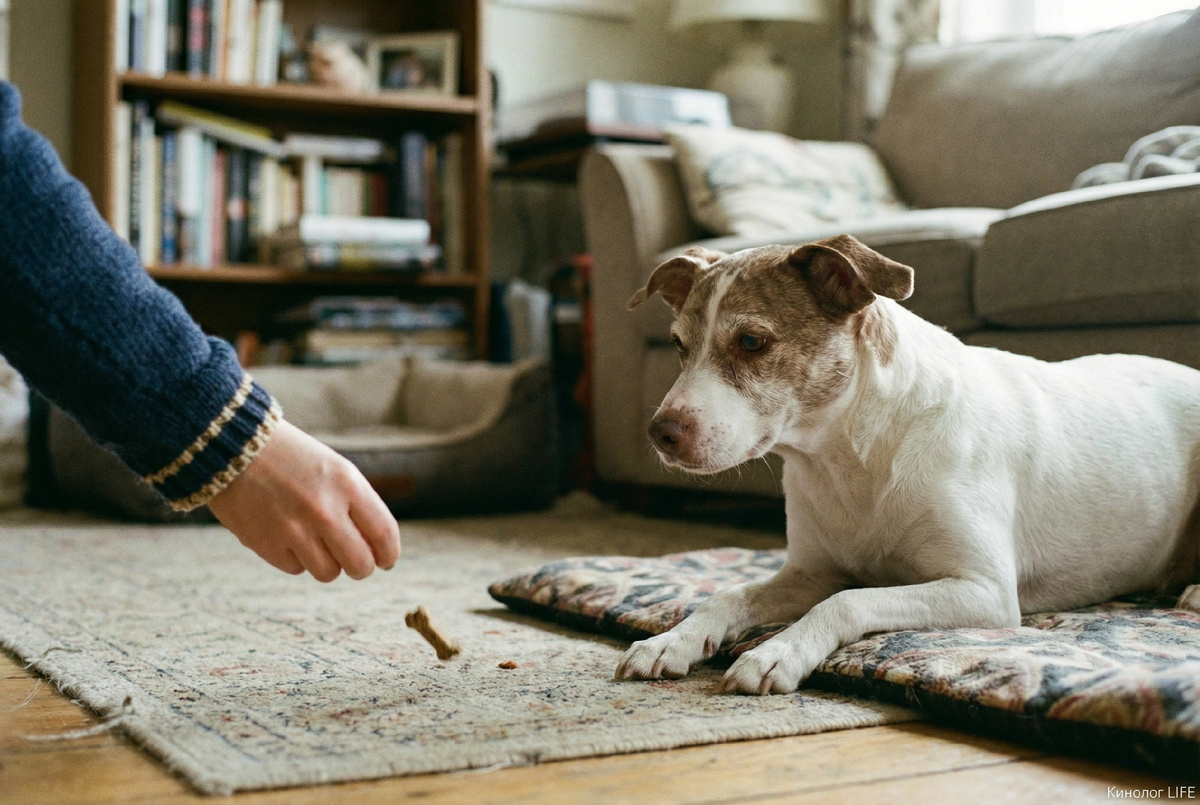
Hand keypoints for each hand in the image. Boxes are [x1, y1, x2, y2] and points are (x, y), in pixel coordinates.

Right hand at [207, 418, 400, 581]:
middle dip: (361, 566)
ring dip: (327, 563)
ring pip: (329, 573)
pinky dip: (296, 558)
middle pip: (360, 565)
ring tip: (315, 539)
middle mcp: (324, 509)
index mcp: (347, 484)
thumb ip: (359, 507)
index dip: (389, 554)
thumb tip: (379, 553)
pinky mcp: (266, 544)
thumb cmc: (293, 459)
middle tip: (354, 560)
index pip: (384, 534)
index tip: (385, 560)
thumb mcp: (336, 470)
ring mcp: (293, 529)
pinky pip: (296, 569)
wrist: (233, 446)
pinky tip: (286, 533)